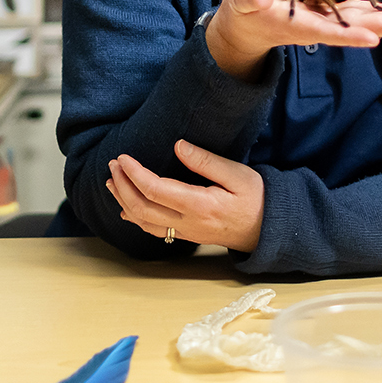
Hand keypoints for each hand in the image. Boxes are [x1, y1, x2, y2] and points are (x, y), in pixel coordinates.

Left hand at [106, 141, 264, 251]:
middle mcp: (188, 223)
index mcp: (199, 205)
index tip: (123, 158)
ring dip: (123, 201)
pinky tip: (126, 208)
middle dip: (122, 186)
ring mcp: (186, 232)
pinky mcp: (187, 235)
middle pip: (142, 208)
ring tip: (112, 181)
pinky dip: (135, 218)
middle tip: (113, 165)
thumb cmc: (256, 198)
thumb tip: (178, 146)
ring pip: (144, 222)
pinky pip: (154, 230)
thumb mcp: (238, 174)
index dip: (134, 174)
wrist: (269, 229)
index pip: (155, 191)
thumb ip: (206, 161)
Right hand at [205, 0, 381, 81]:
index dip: (349, 36)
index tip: (373, 40)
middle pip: (353, 27)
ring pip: (358, 20)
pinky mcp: (324, 11)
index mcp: (295, 25)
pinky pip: (353, 12)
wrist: (246, 26)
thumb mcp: (239, 1)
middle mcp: (315, 25)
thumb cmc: (241, 12)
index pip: (326, 31)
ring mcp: (322, 19)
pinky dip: (374, 12)